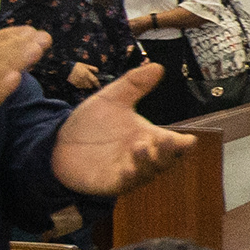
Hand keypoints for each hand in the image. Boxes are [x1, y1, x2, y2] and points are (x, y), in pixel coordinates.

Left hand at [53, 63, 193, 196]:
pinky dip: (128, 177)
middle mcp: (142, 155)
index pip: (172, 142)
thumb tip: (157, 66)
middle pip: (164, 159)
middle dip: (169, 152)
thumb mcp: (112, 98)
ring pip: (146, 172)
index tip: (189, 140)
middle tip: (168, 140)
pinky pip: (124, 183)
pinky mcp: (110, 183)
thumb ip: (134, 84)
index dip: (183, 143)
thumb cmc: (92, 122)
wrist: (60, 141)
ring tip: (142, 147)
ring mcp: (128, 170)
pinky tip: (127, 169)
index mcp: (148, 135)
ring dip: (147, 162)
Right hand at [67, 62, 102, 91]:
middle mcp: (83, 79)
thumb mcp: (85, 65)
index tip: (99, 86)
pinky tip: (80, 82)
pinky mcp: (75, 84)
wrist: (67, 68)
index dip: (98, 84)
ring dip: (86, 86)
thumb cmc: (76, 66)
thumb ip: (92, 68)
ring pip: (85, 87)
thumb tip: (97, 71)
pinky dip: (82, 86)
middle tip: (91, 83)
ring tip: (85, 81)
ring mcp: (79, 82)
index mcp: (86, 73)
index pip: (94, 80)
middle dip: (91, 85)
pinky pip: (80, 87)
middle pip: (90, 85)